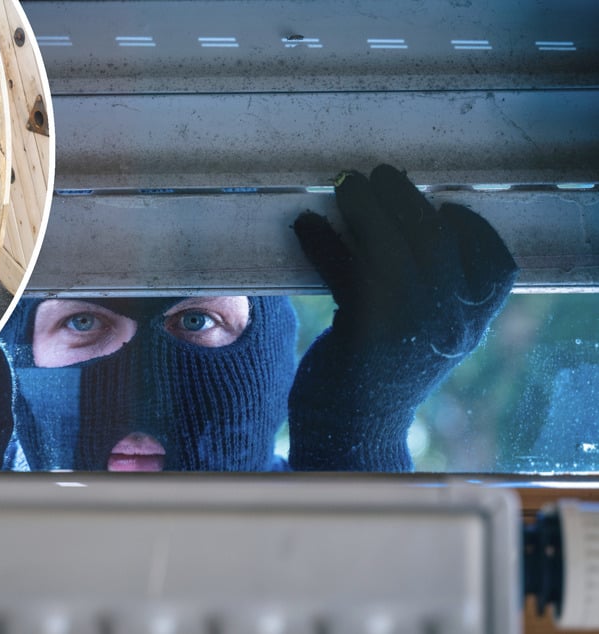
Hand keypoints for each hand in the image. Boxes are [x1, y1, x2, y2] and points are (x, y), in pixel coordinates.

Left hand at [287, 164, 517, 470]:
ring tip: (342, 183)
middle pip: (436, 244)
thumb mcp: (416, 331)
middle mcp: (452, 329)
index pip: (494, 267)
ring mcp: (413, 333)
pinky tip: (304, 224)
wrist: (349, 436)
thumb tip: (388, 217)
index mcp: (471, 327)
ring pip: (395, 252)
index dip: (468, 228)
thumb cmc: (378, 373)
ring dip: (366, 210)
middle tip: (376, 173)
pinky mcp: (367, 336)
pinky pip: (348, 273)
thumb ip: (421, 286)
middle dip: (405, 200)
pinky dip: (324, 243)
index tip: (441, 206)